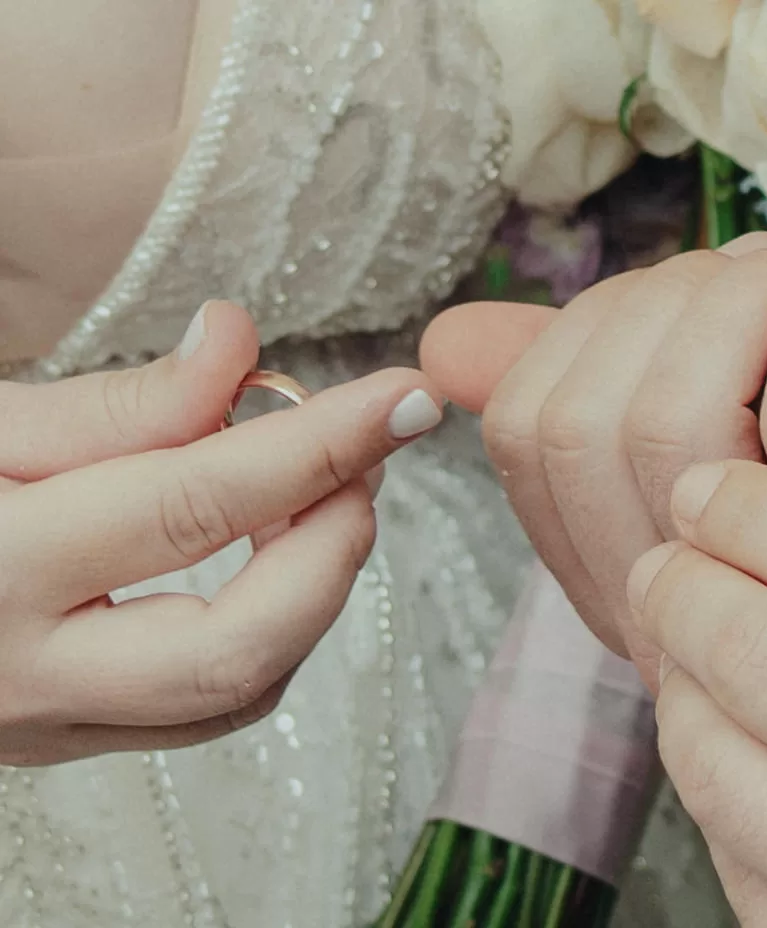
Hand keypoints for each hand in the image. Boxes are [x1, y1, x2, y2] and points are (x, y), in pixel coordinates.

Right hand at [0, 302, 444, 764]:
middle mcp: (21, 675)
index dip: (318, 443)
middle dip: (332, 549)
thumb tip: (239, 345)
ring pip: (235, 693)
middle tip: (360, 458)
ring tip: (315, 493)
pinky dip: (269, 628)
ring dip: (312, 591)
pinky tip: (270, 555)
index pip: (194, 503)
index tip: (405, 395)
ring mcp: (44, 728)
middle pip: (239, 650)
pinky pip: (205, 707)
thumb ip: (111, 401)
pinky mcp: (65, 741)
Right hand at [431, 225, 766, 668]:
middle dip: (673, 305)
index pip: (530, 430)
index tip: (688, 296)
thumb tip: (443, 343)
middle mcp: (672, 606)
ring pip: (676, 413)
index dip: (586, 333)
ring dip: (746, 298)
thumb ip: (587, 390)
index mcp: (621, 576)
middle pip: (588, 419)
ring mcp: (761, 599)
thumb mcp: (713, 443)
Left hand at [632, 461, 766, 927]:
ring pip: (706, 747)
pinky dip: (714, 774)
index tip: (708, 491)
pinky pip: (724, 843)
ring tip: (692, 643)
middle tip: (668, 559)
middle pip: (747, 641)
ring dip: (682, 677)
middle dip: (682, 580)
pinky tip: (733, 740)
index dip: (748, 507)